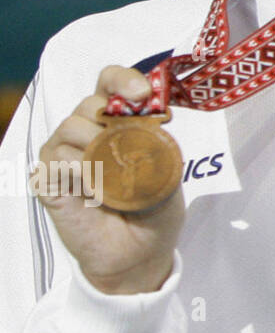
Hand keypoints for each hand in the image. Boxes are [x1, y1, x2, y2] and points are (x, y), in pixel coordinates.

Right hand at [32, 66, 183, 294]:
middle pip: (88, 103)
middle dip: (115, 120)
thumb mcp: (167, 170)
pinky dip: (81, 169)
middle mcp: (86, 134)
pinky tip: (97, 188)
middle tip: (136, 148)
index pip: (108, 83)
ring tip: (118, 174)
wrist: (142, 253)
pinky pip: (56, 159)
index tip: (142, 94)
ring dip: (99, 145)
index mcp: (115, 123)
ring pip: (70, 126)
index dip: (122, 80)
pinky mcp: (49, 182)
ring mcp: (64, 156)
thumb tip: (144, 121)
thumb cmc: (154, 208)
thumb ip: (155, 143)